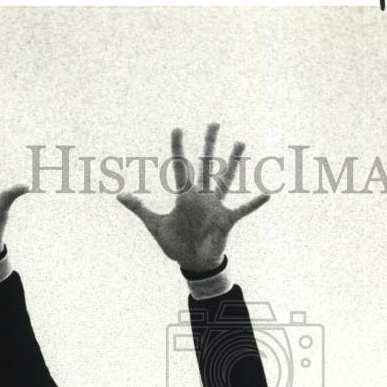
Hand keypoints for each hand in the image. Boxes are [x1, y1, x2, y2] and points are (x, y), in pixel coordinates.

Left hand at [117, 124, 268, 271]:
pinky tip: (267, 195)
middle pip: (205, 165)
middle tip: (213, 123)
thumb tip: (119, 195)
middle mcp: (201, 196)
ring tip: (240, 142)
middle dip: (208, 144)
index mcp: (185, 196)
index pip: (180, 167)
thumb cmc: (176, 244)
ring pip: (225, 179)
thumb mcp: (155, 225)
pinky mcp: (226, 220)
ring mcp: (215, 207)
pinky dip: (254, 204)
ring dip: (233, 162)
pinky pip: (243, 210)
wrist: (192, 263)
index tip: (177, 128)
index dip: (178, 148)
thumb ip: (139, 209)